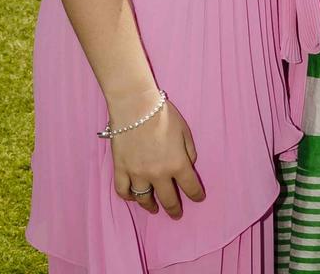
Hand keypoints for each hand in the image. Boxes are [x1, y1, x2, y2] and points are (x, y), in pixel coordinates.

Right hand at [109, 90, 204, 217]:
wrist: (136, 106)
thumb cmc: (163, 114)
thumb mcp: (185, 130)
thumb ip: (189, 150)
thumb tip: (188, 164)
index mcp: (177, 163)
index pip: (190, 186)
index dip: (196, 194)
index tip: (199, 198)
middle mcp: (158, 174)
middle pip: (168, 199)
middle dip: (175, 209)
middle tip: (177, 214)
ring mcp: (137, 174)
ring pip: (144, 199)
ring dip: (151, 206)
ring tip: (154, 209)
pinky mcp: (121, 169)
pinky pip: (123, 191)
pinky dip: (128, 197)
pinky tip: (133, 197)